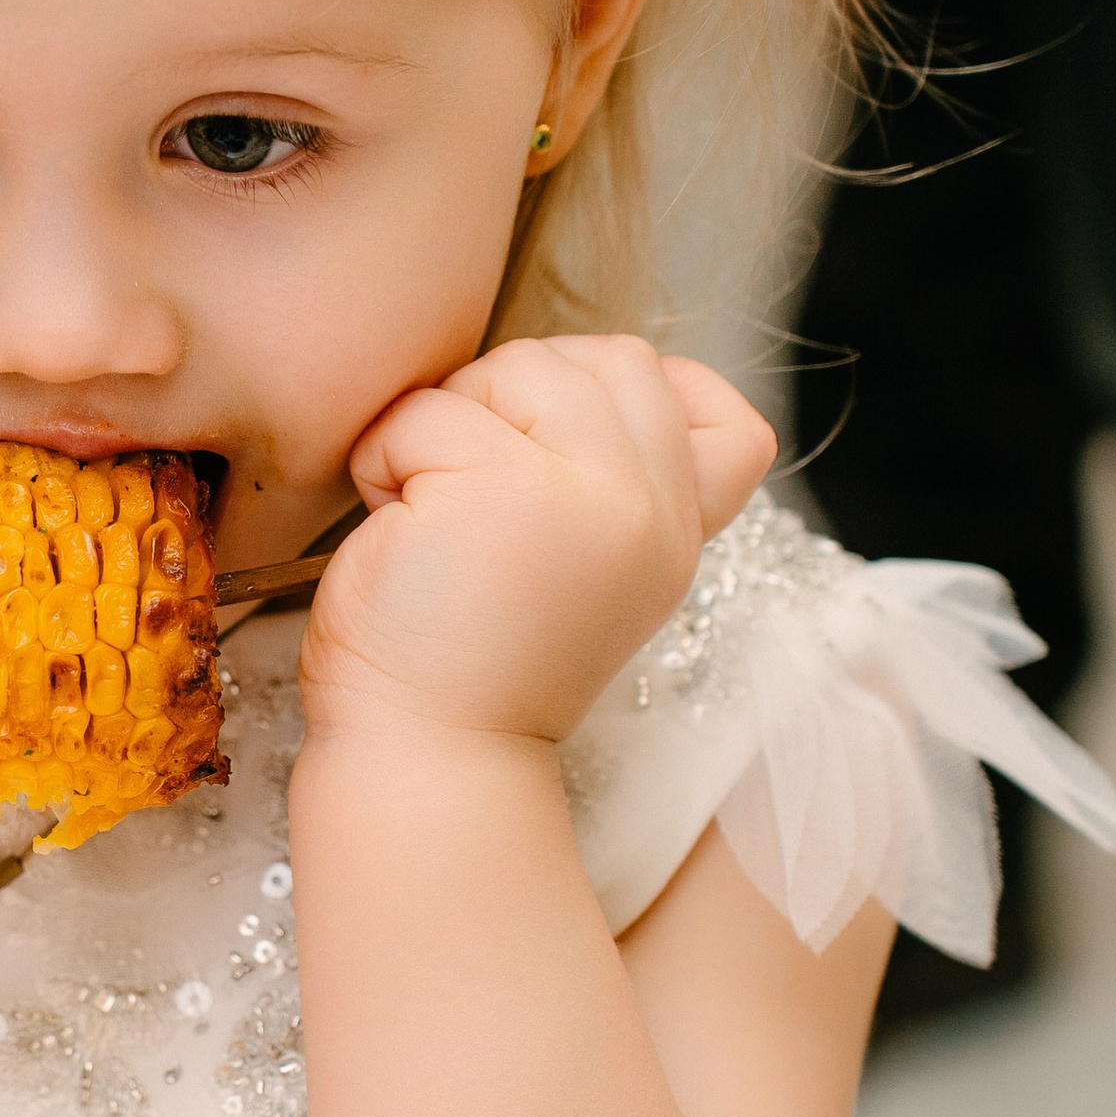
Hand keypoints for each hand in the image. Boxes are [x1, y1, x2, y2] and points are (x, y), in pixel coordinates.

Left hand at [302, 338, 775, 748]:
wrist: (426, 756)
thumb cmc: (468, 661)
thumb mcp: (580, 572)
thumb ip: (611, 487)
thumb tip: (575, 378)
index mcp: (673, 536)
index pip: (731, 423)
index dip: (651, 395)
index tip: (564, 443)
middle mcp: (649, 513)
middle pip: (613, 361)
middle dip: (522, 394)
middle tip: (469, 484)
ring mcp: (586, 495)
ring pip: (519, 367)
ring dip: (446, 422)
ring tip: (430, 513)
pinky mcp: (501, 487)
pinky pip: (427, 410)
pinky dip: (385, 457)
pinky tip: (393, 532)